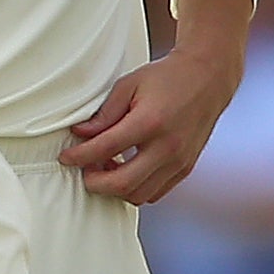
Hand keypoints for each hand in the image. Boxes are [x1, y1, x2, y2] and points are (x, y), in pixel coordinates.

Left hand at [58, 39, 242, 204]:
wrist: (207, 78)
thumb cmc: (166, 78)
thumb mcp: (129, 85)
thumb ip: (104, 113)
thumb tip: (80, 134)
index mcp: (150, 122)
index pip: (105, 149)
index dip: (79, 157)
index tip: (65, 157)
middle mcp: (167, 147)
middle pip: (122, 183)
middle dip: (95, 182)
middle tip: (85, 169)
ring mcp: (179, 161)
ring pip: (138, 195)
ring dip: (115, 188)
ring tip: (106, 168)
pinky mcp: (185, 168)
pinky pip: (155, 193)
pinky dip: (135, 189)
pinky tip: (126, 170)